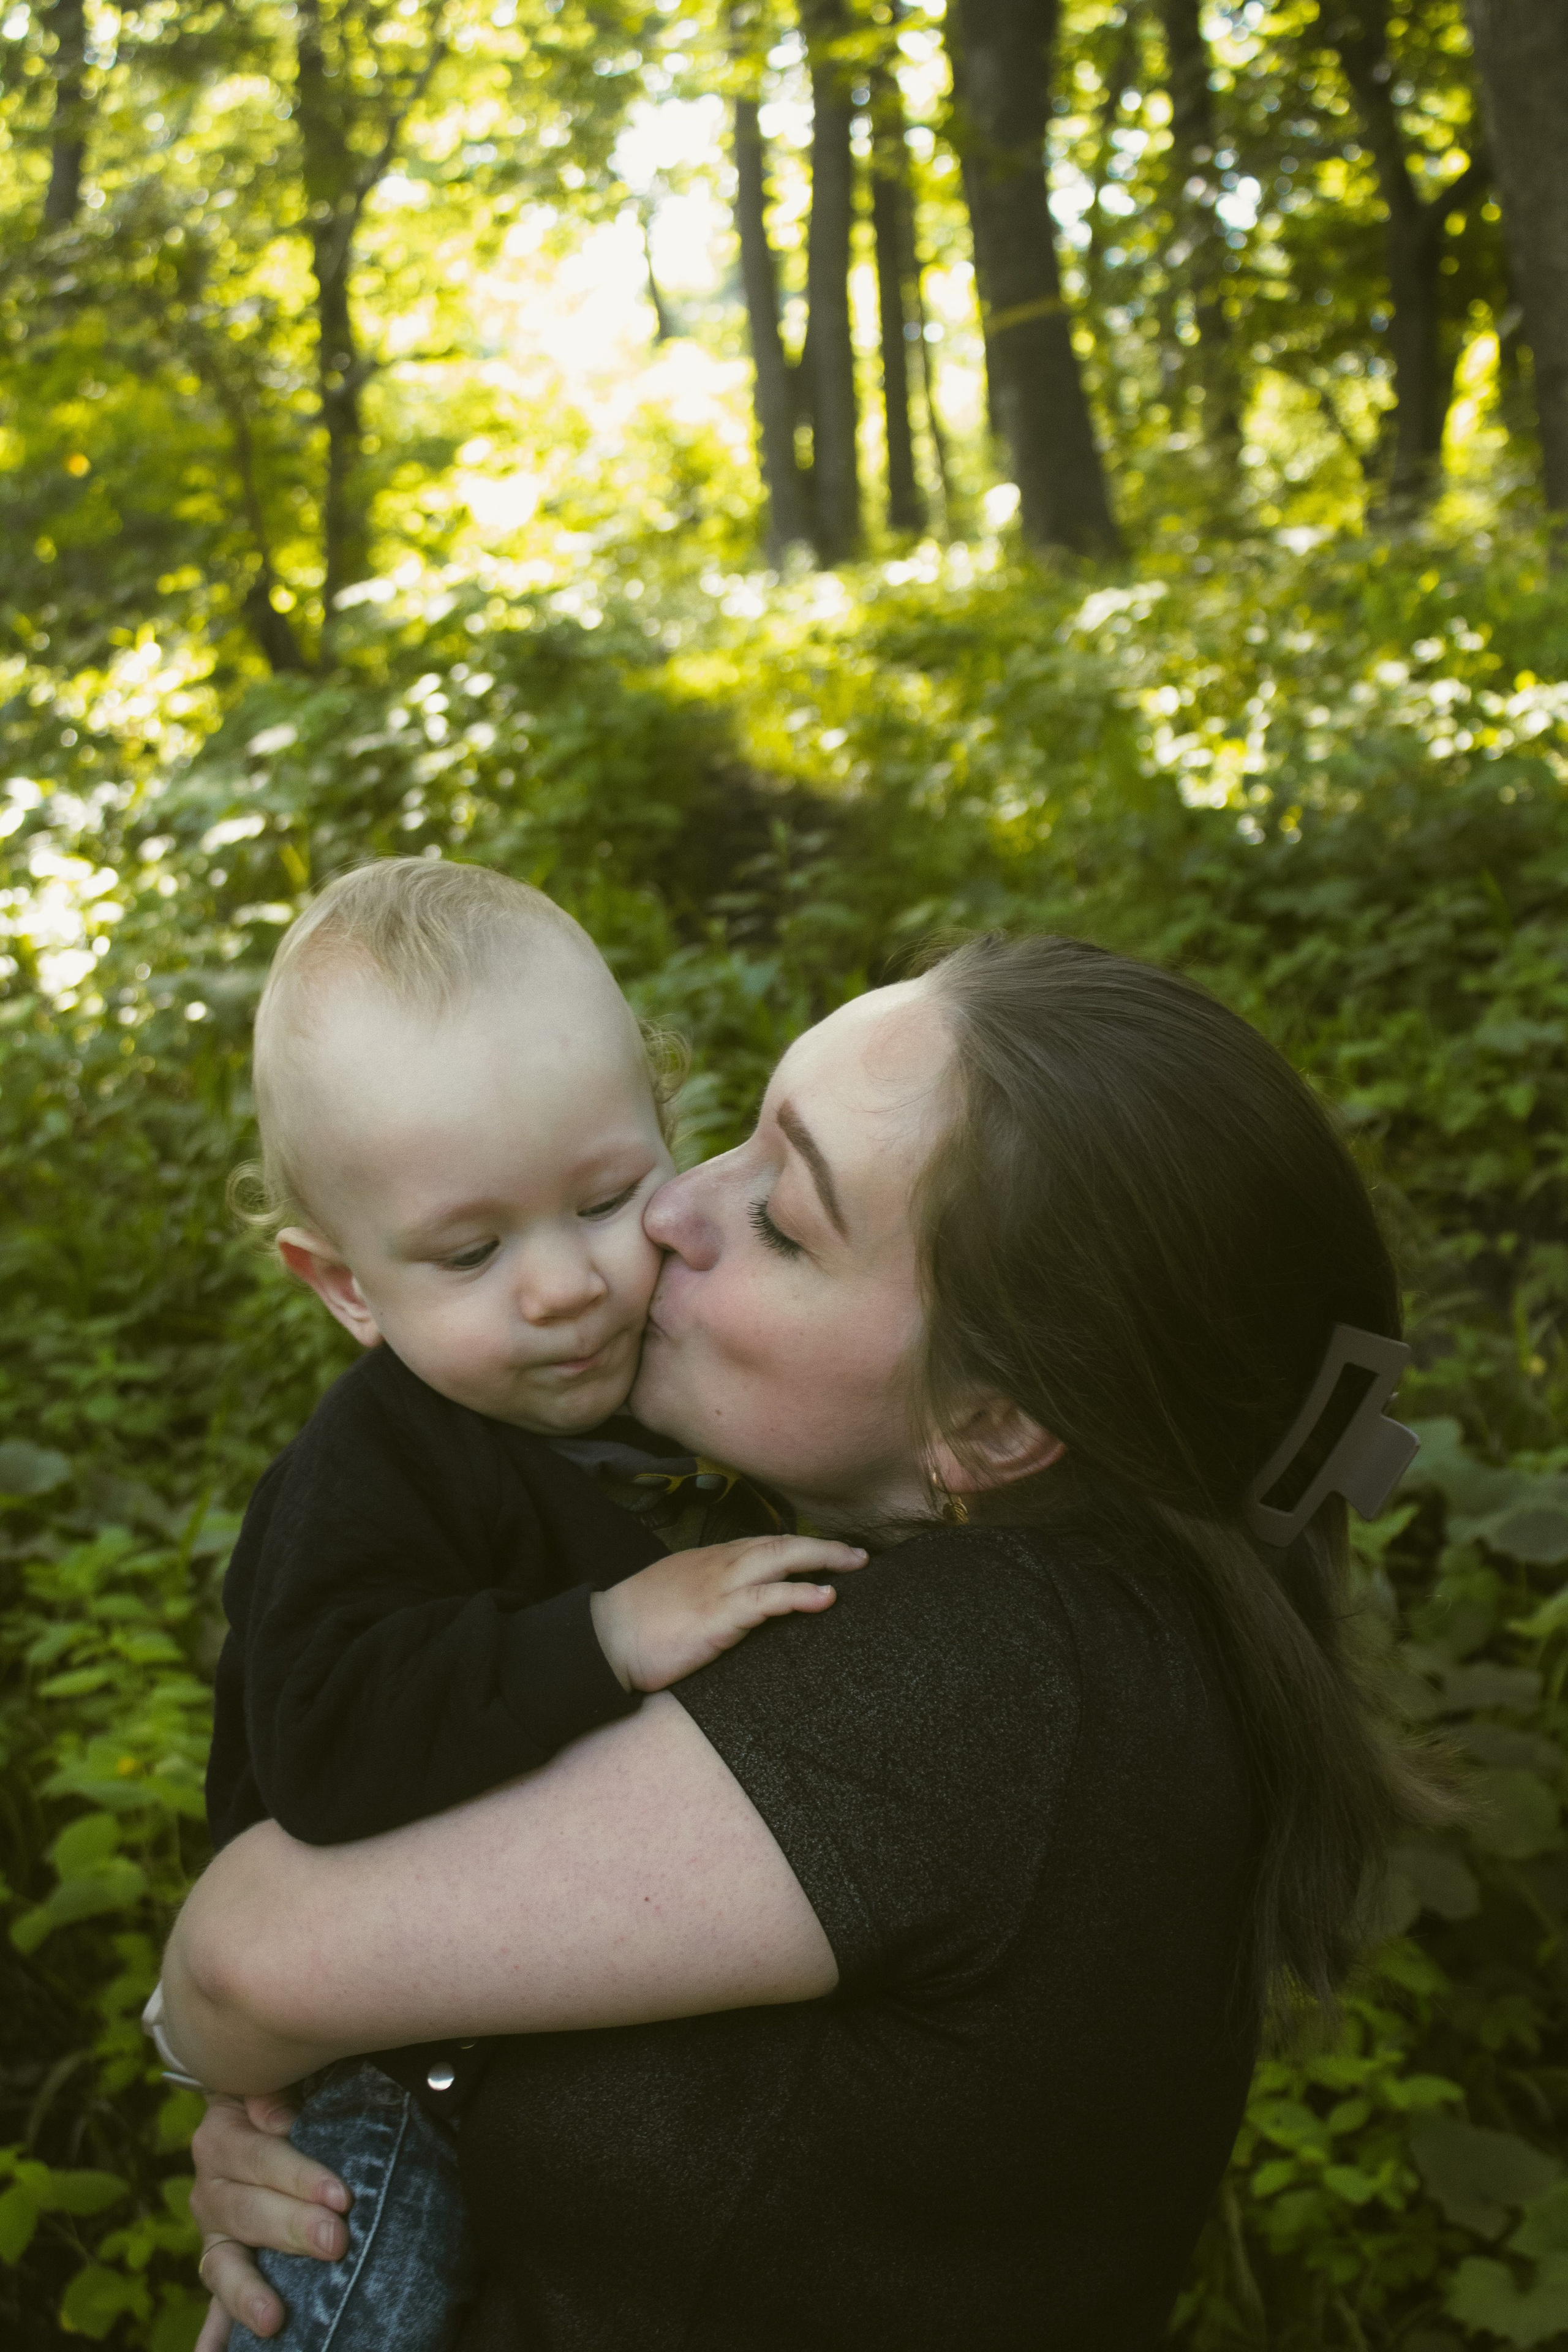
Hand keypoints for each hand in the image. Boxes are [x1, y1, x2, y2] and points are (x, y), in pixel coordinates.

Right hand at [189, 2091, 351, 2343]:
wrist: (260, 2108)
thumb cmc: (287, 2093)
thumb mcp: (277, 2079)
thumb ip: (276, 2090)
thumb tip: (279, 2117)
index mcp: (222, 2137)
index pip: (260, 2157)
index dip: (299, 2176)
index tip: (342, 2197)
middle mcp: (210, 2187)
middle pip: (248, 2212)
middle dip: (293, 2229)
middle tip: (336, 2243)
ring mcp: (214, 2233)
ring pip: (223, 2264)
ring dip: (247, 2293)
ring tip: (272, 2318)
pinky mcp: (222, 2265)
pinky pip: (214, 2304)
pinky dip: (214, 2334)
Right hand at [591, 1533, 866, 1691]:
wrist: (604, 1638)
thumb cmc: (638, 1624)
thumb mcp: (679, 1597)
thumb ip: (710, 1595)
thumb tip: (737, 1607)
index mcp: (710, 1561)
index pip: (764, 1544)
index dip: (799, 1546)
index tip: (830, 1552)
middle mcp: (719, 1565)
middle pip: (779, 1544)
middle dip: (822, 1547)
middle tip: (859, 1555)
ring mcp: (719, 1587)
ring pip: (779, 1559)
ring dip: (822, 1559)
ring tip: (855, 1564)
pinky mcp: (718, 1616)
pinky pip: (767, 1599)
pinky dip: (799, 1594)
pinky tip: (826, 1597)